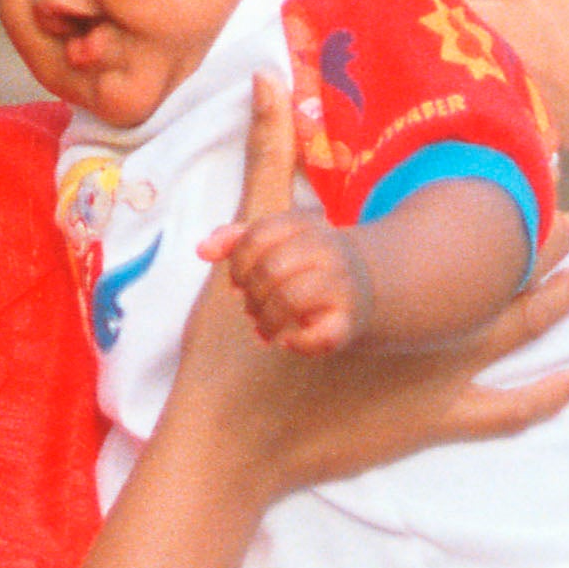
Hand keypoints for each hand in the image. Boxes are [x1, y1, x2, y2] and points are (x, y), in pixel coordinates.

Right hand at [162, 77, 568, 500]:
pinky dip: (545, 396)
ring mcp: (440, 375)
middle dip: (540, 241)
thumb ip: (267, 158)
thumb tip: (268, 79)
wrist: (235, 438)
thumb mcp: (255, 242)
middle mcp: (432, 321)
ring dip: (553, 303)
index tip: (537, 161)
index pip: (464, 222)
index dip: (503, 190)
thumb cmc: (236, 347)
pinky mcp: (434, 422)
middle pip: (502, 272)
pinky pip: (505, 412)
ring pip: (516, 332)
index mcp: (397, 274)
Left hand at [214, 192, 368, 354]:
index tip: (237, 283)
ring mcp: (343, 284)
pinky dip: (296, 343)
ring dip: (265, 321)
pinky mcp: (350, 321)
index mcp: (307, 224)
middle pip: (270, 269)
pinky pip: (318, 336)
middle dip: (251, 295)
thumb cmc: (308, 264)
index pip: (257, 236)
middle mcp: (329, 249)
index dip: (237, 264)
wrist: (367, 287)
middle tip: (250, 309)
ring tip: (263, 329)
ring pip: (290, 300)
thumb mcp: (278, 242)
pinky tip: (286, 341)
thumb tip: (201, 250)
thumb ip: (238, 240)